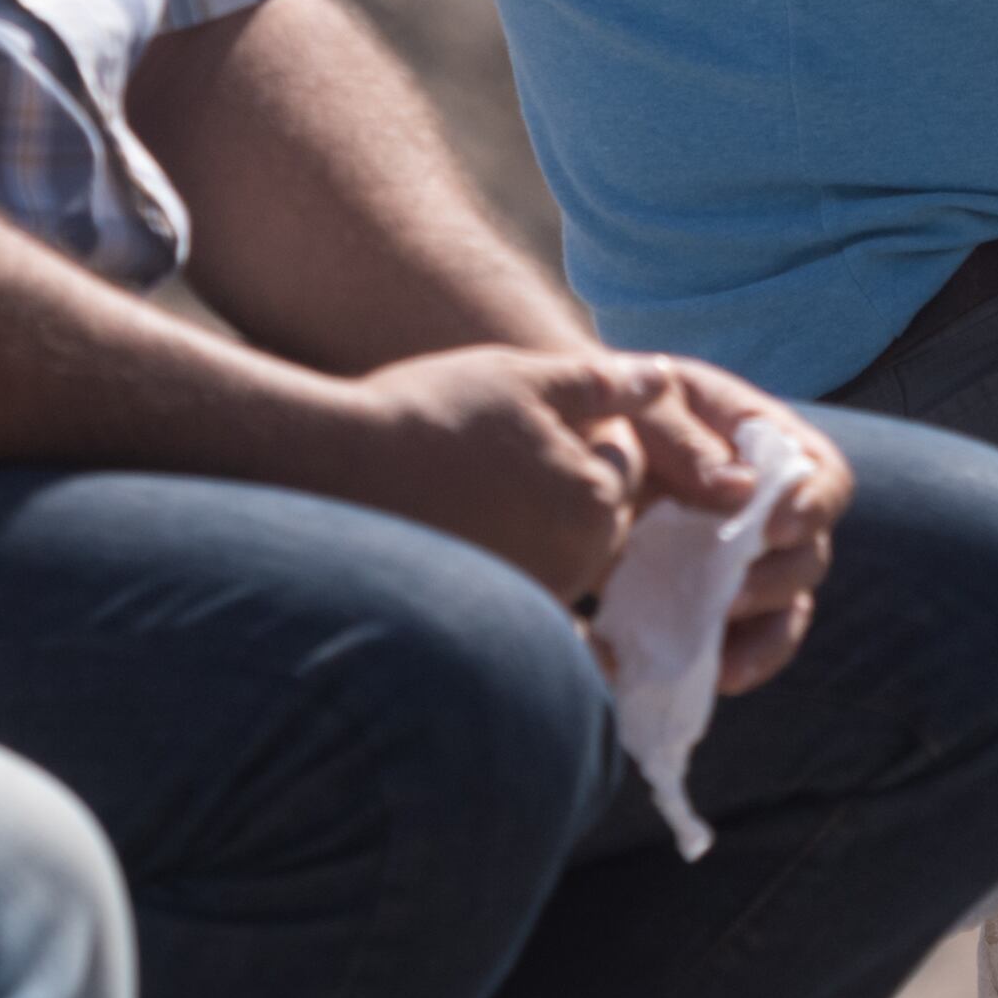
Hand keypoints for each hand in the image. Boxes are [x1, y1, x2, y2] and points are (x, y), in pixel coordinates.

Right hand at [322, 342, 666, 600]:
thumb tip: (665, 378)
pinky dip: (509, 563)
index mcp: (597, 504)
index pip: (624, 459)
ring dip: (533, 517)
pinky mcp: (481, 619)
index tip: (529, 412)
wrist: (332, 472)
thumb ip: (604, 385)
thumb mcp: (524, 379)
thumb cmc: (432, 415)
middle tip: (502, 443)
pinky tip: (469, 529)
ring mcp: (527, 601)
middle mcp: (573, 567)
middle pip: (596, 513)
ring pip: (557, 549)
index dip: (584, 424)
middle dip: (566, 477)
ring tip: (477, 479)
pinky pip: (521, 589)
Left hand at [627, 363, 858, 695]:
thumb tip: (740, 489)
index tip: (775, 527)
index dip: (813, 505)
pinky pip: (749, 642)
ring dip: (767, 635)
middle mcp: (772, 508)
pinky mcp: (717, 600)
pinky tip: (714, 675)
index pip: (824, 476)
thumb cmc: (626, 405)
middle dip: (779, 579)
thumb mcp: (650, 401)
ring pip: (789, 608)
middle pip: (811, 553)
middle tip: (733, 594)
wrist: (576, 444)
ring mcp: (749, 559)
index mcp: (770, 445)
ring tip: (724, 657)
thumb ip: (685, 436)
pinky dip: (741, 663)